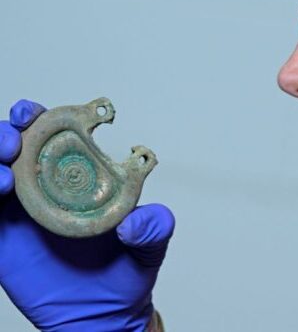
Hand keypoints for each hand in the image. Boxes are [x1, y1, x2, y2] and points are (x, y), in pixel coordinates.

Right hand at [0, 100, 174, 331]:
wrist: (104, 317)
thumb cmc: (126, 273)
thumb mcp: (150, 247)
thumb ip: (154, 228)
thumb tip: (137, 223)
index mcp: (75, 179)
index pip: (49, 138)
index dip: (37, 119)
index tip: (32, 113)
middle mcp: (42, 191)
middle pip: (11, 150)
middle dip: (4, 134)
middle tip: (11, 140)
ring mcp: (19, 217)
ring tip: (3, 175)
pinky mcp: (3, 244)